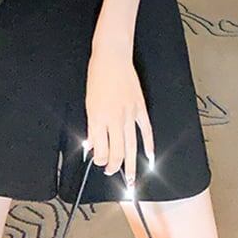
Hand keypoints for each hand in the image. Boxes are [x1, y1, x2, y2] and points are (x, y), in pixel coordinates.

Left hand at [83, 44, 154, 186]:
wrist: (112, 57)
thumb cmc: (97, 76)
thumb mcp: (88, 102)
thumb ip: (92, 126)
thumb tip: (91, 144)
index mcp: (98, 117)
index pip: (100, 149)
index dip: (99, 160)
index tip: (98, 162)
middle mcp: (114, 118)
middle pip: (116, 151)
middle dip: (114, 166)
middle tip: (111, 172)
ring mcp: (129, 114)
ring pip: (131, 146)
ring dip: (131, 165)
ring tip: (132, 180)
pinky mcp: (140, 108)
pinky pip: (146, 130)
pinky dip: (149, 145)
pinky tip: (150, 157)